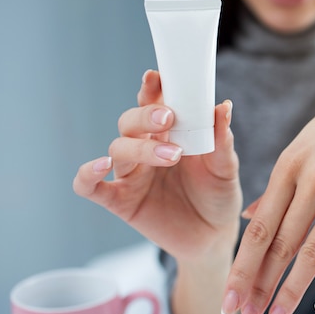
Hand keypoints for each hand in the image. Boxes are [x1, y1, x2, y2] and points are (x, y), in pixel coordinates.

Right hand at [73, 70, 241, 262]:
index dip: (151, 89)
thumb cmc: (218, 195)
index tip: (156, 77)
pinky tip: (100, 165)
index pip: (154, 104)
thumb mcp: (226, 168)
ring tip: (172, 156)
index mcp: (170, 134)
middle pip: (130, 122)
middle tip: (168, 119)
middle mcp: (146, 149)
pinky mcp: (120, 201)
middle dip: (145, 116)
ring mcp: (131, 174)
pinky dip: (88, 173)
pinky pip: (90, 186)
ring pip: (118, 148)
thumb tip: (223, 107)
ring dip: (140, 148)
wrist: (214, 236)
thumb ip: (222, 140)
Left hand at [221, 56, 314, 313]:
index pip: (260, 227)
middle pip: (280, 245)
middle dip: (259, 287)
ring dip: (292, 290)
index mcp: (290, 164)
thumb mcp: (304, 147)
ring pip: (313, 251)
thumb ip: (279, 187)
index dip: (242, 266)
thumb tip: (250, 222)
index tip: (228, 296)